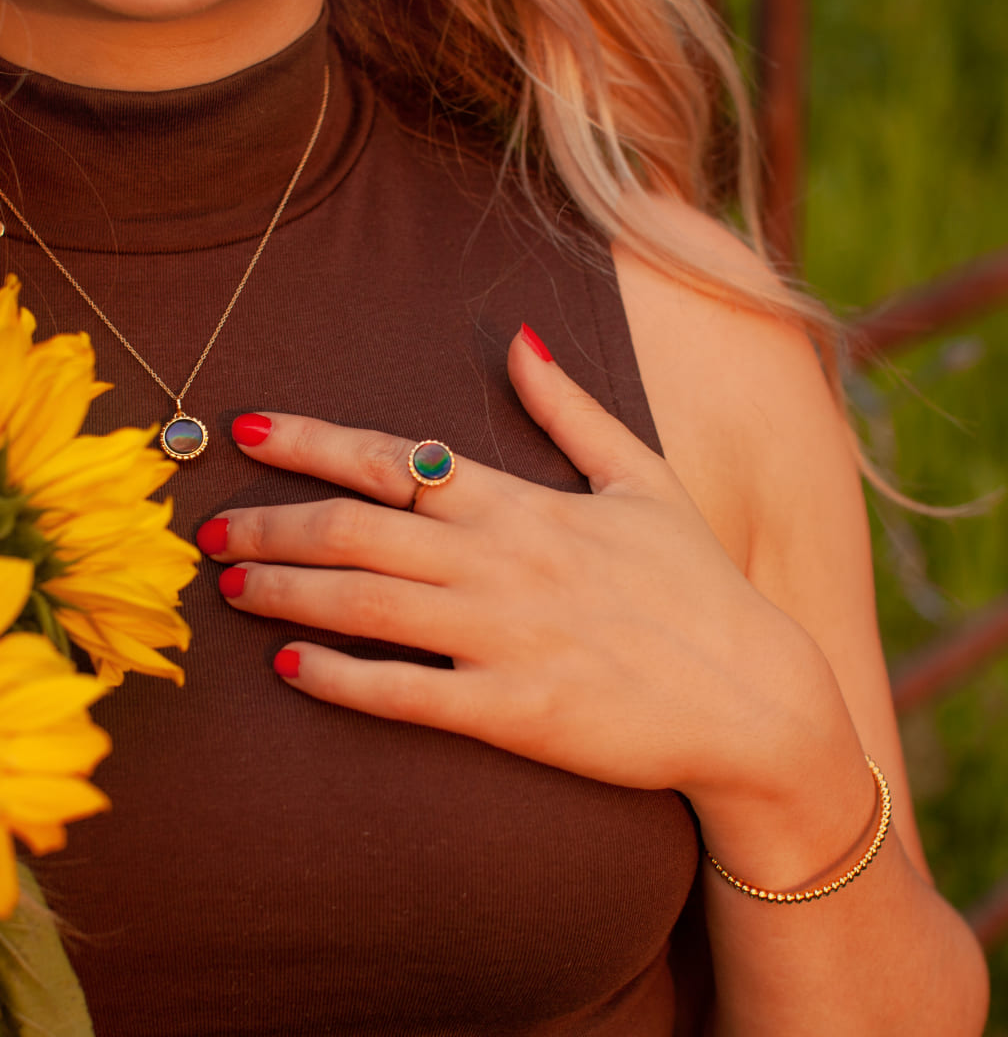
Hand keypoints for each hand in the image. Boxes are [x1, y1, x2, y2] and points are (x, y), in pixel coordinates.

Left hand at [198, 326, 838, 806]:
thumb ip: (573, 409)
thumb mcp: (644, 479)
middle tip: (209, 531)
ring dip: (286, 593)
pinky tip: (292, 672)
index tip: (250, 433)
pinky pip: (405, 691)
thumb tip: (520, 338)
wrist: (754, 696)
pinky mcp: (513, 712)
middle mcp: (504, 563)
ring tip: (230, 589)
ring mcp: (505, 638)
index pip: (398, 460)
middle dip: (272, 525)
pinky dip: (341, 680)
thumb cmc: (698, 585)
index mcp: (528, 505)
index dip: (315, 443)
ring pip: (365, 605)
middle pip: (357, 532)